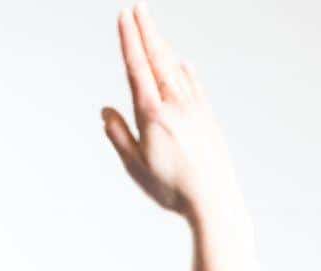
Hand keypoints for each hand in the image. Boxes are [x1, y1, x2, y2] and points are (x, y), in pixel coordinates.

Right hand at [102, 4, 239, 218]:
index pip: (137, 69)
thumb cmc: (172, 190)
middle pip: (158, 60)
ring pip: (176, 70)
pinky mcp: (208, 120)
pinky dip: (186, 72)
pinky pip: (195, 87)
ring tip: (154, 29)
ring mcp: (194, 110)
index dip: (129, 40)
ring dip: (163, 48)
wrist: (214, 201)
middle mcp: (175, 106)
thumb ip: (120, 137)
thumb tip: (106, 112)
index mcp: (152, 116)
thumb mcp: (137, 167)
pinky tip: (182, 63)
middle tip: (137, 7)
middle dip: (146, 31)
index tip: (123, 17)